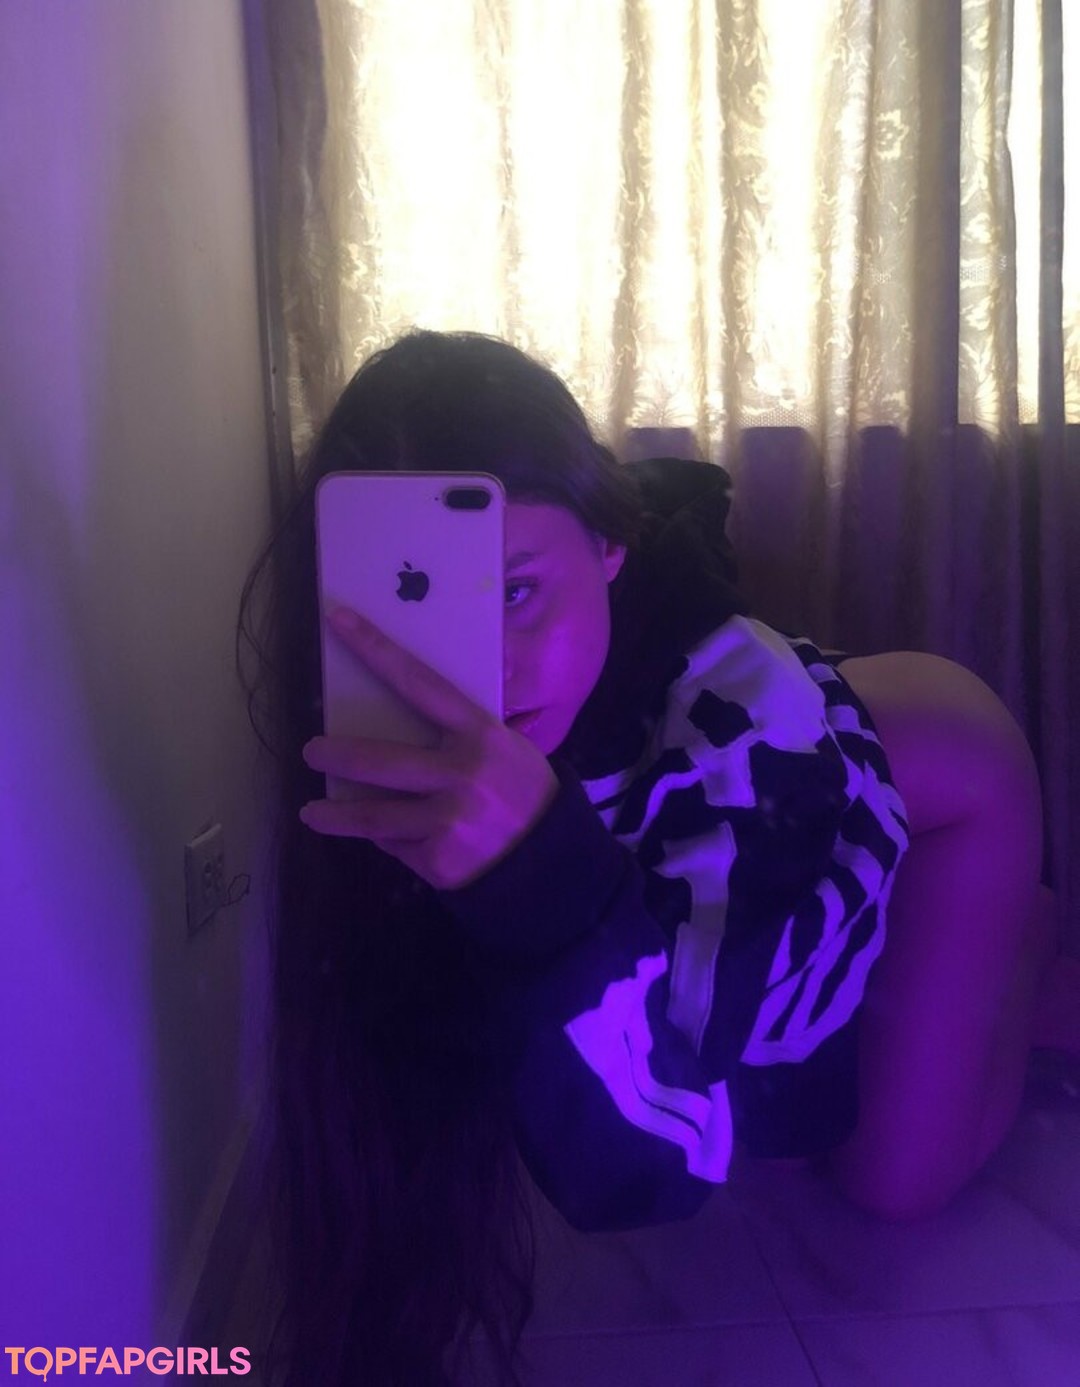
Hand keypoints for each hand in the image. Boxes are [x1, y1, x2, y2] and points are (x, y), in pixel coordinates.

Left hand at [299, 606, 559, 890]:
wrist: (552, 861)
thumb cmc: (521, 792)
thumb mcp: (505, 749)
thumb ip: (459, 736)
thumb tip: (394, 724)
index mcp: (481, 734)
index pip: (420, 683)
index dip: (377, 651)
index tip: (338, 622)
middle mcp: (462, 773)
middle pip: (378, 760)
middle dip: (335, 756)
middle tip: (312, 751)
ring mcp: (448, 819)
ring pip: (372, 814)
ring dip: (334, 815)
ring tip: (312, 812)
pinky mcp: (438, 858)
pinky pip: (394, 844)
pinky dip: (385, 839)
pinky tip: (382, 837)